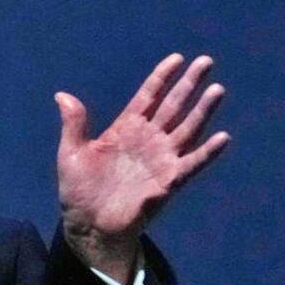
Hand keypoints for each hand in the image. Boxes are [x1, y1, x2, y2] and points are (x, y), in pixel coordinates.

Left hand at [54, 53, 229, 282]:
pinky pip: (191, 164)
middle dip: (189, 84)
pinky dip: (207, 152)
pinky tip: (222, 138)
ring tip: (217, 89)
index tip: (177, 59)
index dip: (162, 78)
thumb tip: (62, 95)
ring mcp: (160, 159)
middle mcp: (147, 140)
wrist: (88, 225)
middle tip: (206, 61)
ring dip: (202, 110)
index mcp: (125, 128)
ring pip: (187, 129)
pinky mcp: (168, 182)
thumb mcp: (71, 154)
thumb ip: (74, 124)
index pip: (148, 96)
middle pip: (173, 106)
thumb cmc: (79, 191)